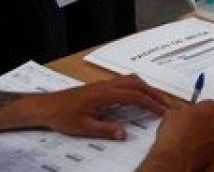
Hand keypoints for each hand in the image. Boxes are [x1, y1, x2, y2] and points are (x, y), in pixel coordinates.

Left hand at [33, 75, 168, 139]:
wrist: (46, 106)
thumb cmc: (63, 116)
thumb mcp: (83, 127)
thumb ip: (105, 130)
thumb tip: (124, 134)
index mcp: (105, 94)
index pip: (134, 96)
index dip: (150, 103)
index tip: (162, 111)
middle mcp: (107, 85)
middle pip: (137, 84)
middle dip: (154, 93)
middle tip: (166, 104)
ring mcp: (104, 84)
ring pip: (131, 80)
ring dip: (146, 88)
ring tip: (156, 100)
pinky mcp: (100, 86)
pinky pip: (124, 81)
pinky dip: (137, 86)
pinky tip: (137, 95)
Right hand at [140, 100, 213, 171]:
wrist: (174, 157)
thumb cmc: (173, 134)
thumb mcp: (171, 114)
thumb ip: (182, 110)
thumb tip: (180, 112)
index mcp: (208, 109)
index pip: (209, 104)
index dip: (199, 108)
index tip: (192, 112)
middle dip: (204, 120)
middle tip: (191, 124)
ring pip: (213, 133)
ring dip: (205, 134)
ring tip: (189, 138)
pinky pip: (210, 146)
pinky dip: (203, 146)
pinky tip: (191, 148)